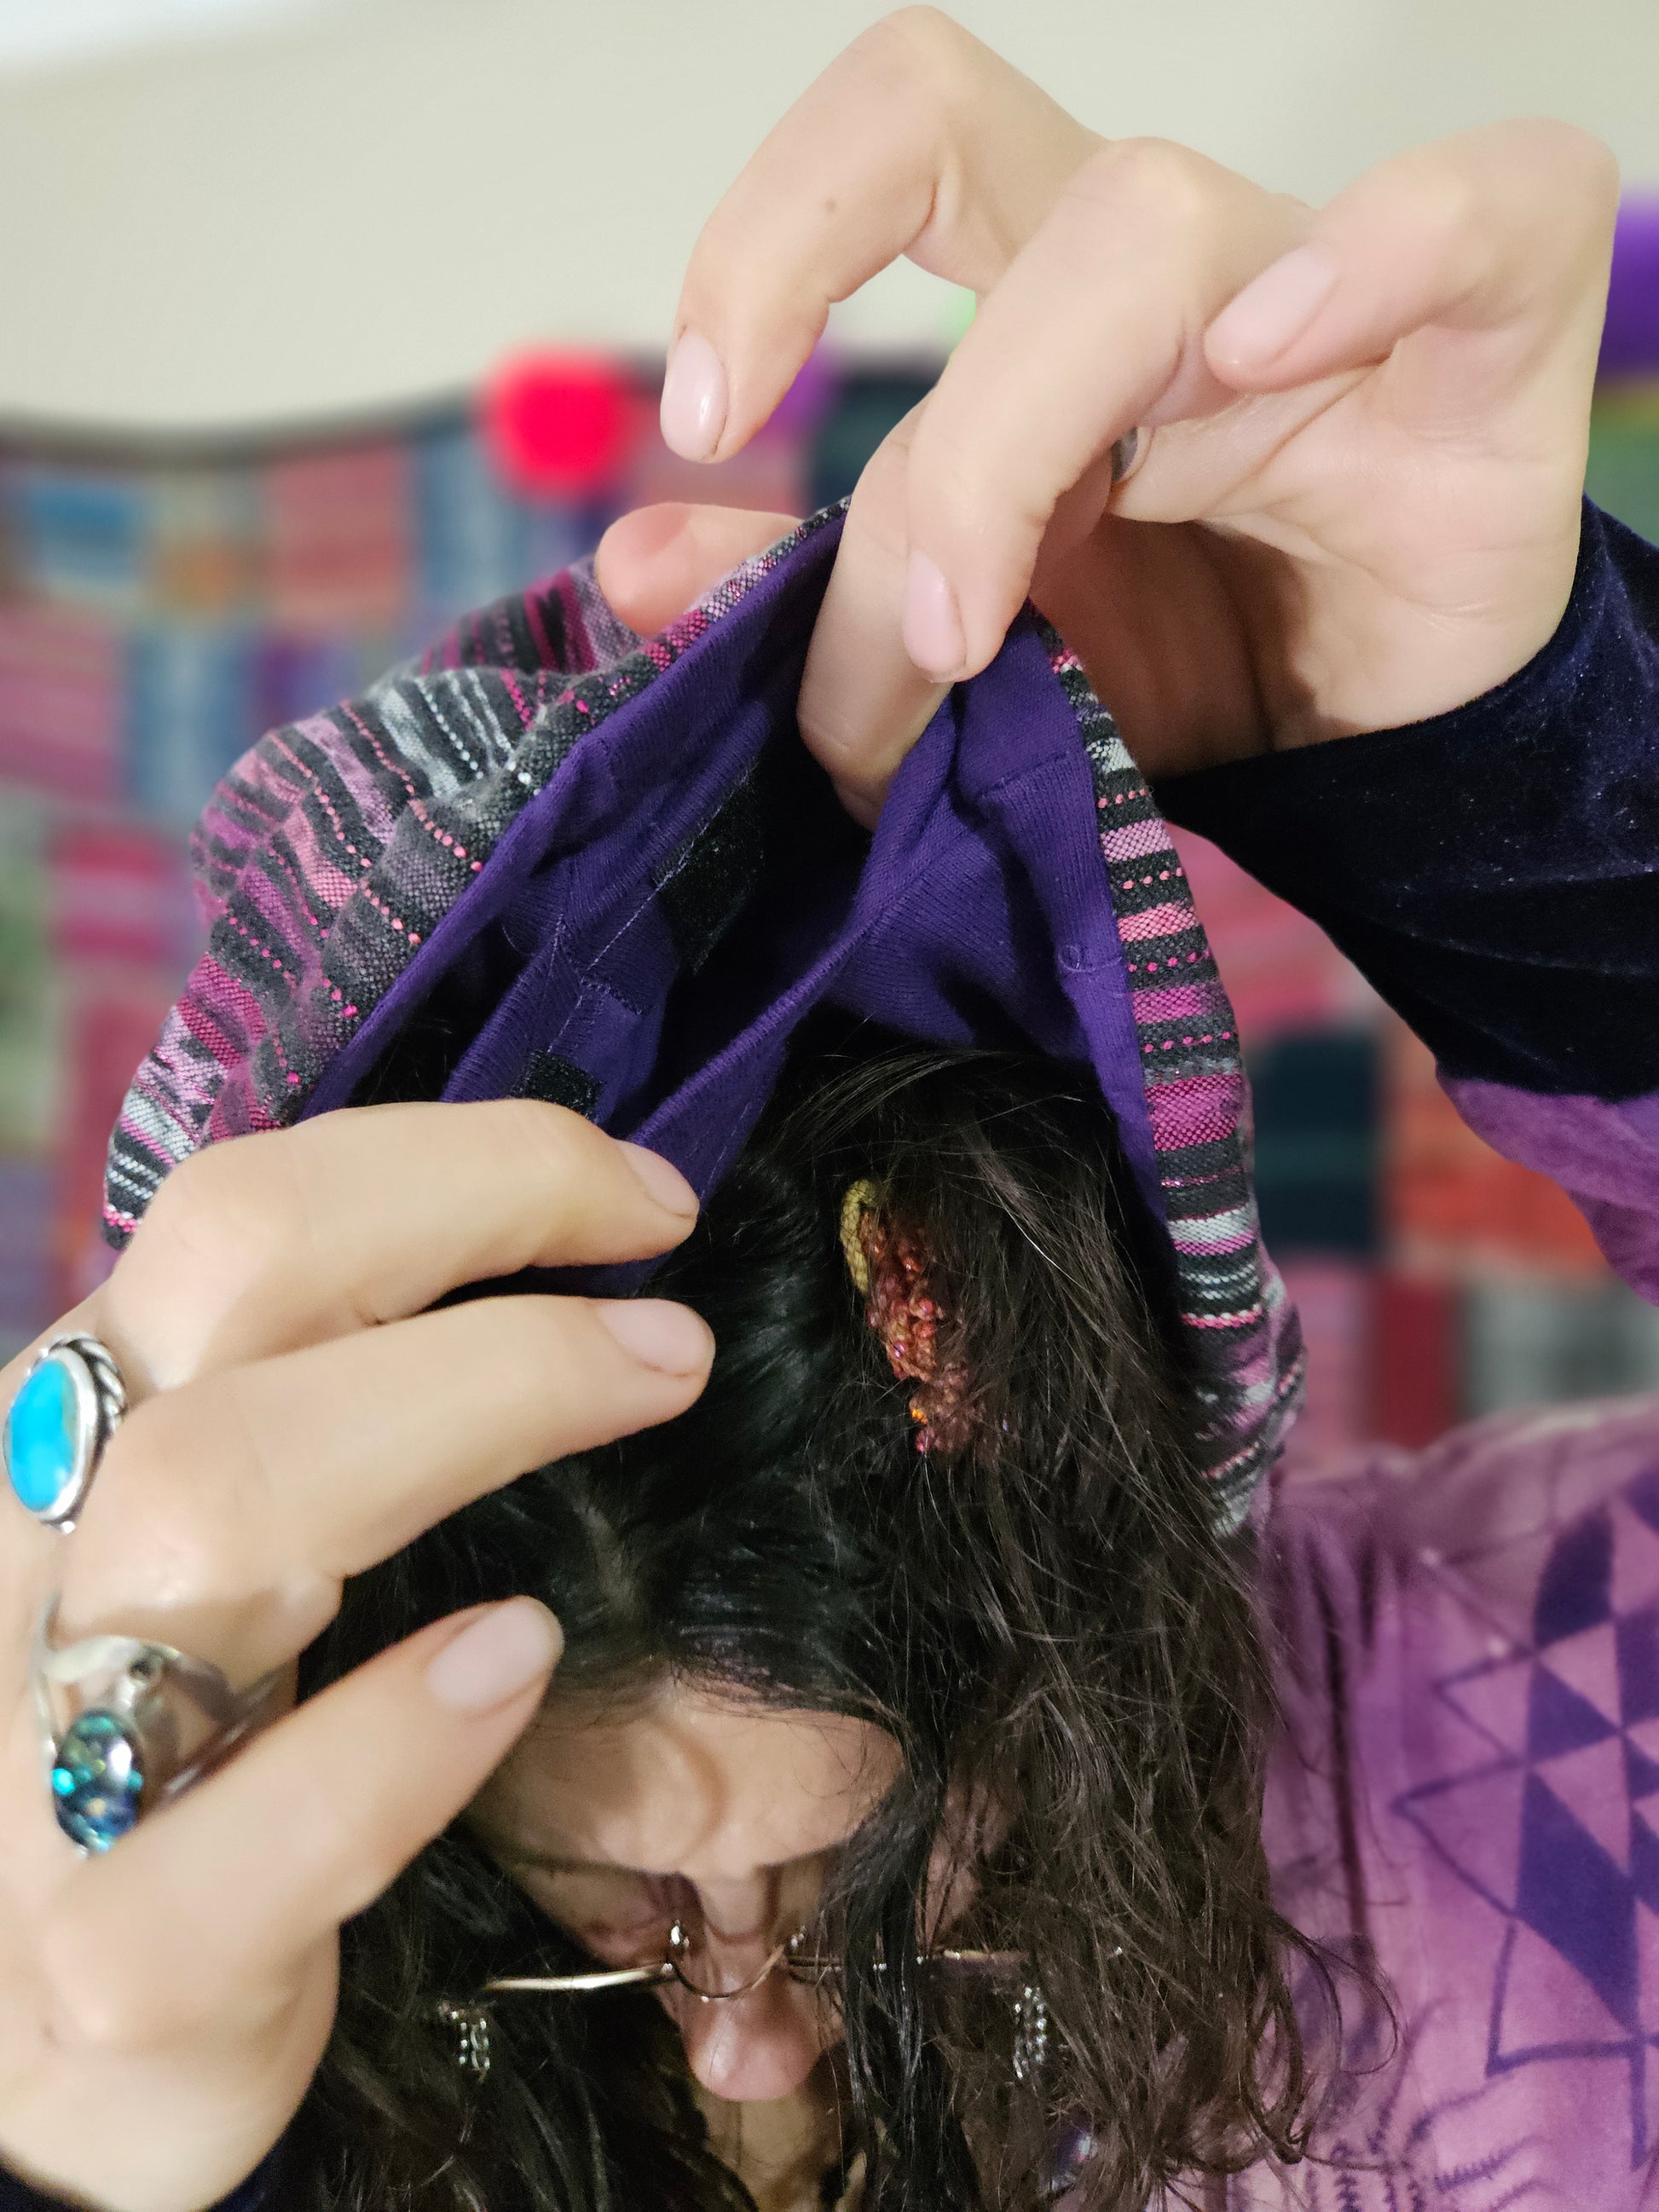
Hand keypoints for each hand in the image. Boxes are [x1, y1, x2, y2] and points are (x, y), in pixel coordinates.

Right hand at [0, 1105, 710, 2211]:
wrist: (63, 2058)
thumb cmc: (180, 1752)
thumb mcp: (216, 1551)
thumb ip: (315, 1407)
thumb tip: (559, 1246)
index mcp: (74, 1434)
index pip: (236, 1214)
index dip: (456, 1164)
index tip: (644, 1195)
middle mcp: (32, 1549)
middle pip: (227, 1291)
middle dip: (474, 1227)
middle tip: (674, 1298)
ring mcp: (38, 1756)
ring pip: (212, 1503)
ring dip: (468, 1407)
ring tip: (655, 1389)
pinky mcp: (103, 1971)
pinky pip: (223, 1845)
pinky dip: (383, 1741)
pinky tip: (515, 1663)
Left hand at [597, 6, 1617, 819]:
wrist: (1387, 743)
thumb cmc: (1198, 665)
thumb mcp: (983, 659)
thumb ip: (814, 606)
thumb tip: (637, 563)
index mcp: (1039, 300)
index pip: (892, 143)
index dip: (770, 238)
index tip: (708, 420)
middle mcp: (1167, 253)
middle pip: (969, 149)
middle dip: (902, 429)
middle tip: (900, 631)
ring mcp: (1329, 269)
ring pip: (1150, 226)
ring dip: (1022, 449)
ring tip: (990, 642)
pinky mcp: (1496, 317)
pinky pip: (1475, 208)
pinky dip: (1373, 255)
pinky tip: (1271, 364)